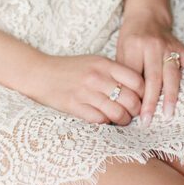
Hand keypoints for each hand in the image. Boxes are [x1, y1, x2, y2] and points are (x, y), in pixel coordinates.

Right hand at [25, 53, 144, 124]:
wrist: (40, 73)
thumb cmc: (70, 68)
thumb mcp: (94, 62)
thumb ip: (114, 72)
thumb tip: (137, 87)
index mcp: (104, 64)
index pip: (137, 81)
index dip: (143, 92)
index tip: (140, 97)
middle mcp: (97, 77)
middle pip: (130, 99)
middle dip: (136, 110)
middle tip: (133, 112)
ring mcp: (86, 93)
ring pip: (118, 113)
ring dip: (123, 120)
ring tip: (121, 119)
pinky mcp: (76, 107)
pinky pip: (100, 120)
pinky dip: (106, 123)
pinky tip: (104, 119)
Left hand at [116, 9, 183, 124]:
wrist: (146, 14)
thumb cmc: (131, 36)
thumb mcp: (121, 49)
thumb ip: (123, 70)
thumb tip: (122, 99)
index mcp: (134, 46)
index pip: (133, 75)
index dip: (133, 95)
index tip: (131, 113)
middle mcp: (152, 45)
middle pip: (152, 77)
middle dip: (150, 101)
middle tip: (147, 121)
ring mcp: (169, 46)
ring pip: (171, 73)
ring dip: (170, 95)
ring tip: (168, 114)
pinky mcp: (181, 47)